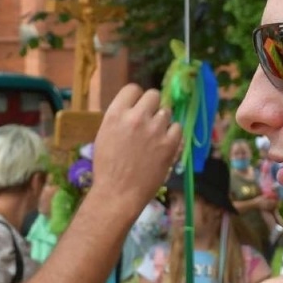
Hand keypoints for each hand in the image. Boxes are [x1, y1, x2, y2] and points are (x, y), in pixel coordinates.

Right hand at [90, 86, 180, 210]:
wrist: (118, 194)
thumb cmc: (107, 168)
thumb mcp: (104, 136)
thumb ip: (120, 119)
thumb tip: (134, 110)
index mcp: (116, 114)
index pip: (132, 88)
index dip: (136, 97)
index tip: (137, 107)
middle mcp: (136, 117)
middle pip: (153, 95)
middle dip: (152, 106)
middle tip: (148, 121)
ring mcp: (155, 130)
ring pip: (167, 111)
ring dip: (162, 121)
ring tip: (155, 137)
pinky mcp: (170, 144)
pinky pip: (178, 128)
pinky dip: (173, 134)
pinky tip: (164, 144)